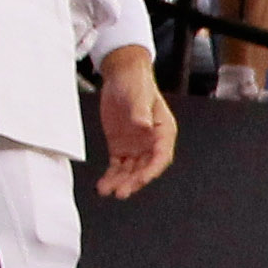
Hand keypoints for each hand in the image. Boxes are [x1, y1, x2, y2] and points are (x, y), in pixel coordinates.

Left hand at [94, 46, 177, 198]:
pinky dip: (111, 176)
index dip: (152, 169)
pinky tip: (103, 185)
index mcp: (163, 131)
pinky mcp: (120, 147)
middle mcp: (151, 142)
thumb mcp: (139, 95)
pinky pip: (117, 166)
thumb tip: (143, 125)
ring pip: (130, 170)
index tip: (142, 178)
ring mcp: (135, 146)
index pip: (161, 156)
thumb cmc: (136, 83)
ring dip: (121, 182)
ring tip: (109, 191)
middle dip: (133, 181)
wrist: (122, 76)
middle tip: (122, 191)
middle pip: (145, 167)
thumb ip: (141, 112)